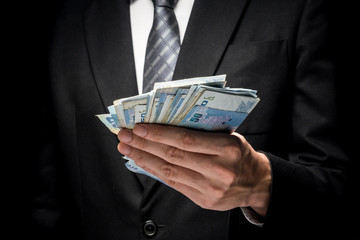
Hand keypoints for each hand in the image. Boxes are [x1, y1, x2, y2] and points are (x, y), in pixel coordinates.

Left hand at [117, 124, 271, 215]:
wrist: (257, 184)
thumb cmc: (241, 156)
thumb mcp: (230, 137)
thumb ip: (204, 133)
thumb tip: (168, 125)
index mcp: (227, 148)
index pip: (186, 139)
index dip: (159, 134)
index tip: (140, 127)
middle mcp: (218, 169)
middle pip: (173, 155)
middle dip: (144, 144)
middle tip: (125, 136)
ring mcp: (210, 188)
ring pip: (170, 171)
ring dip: (144, 158)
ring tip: (127, 149)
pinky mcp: (203, 200)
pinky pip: (174, 184)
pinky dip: (156, 172)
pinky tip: (143, 163)